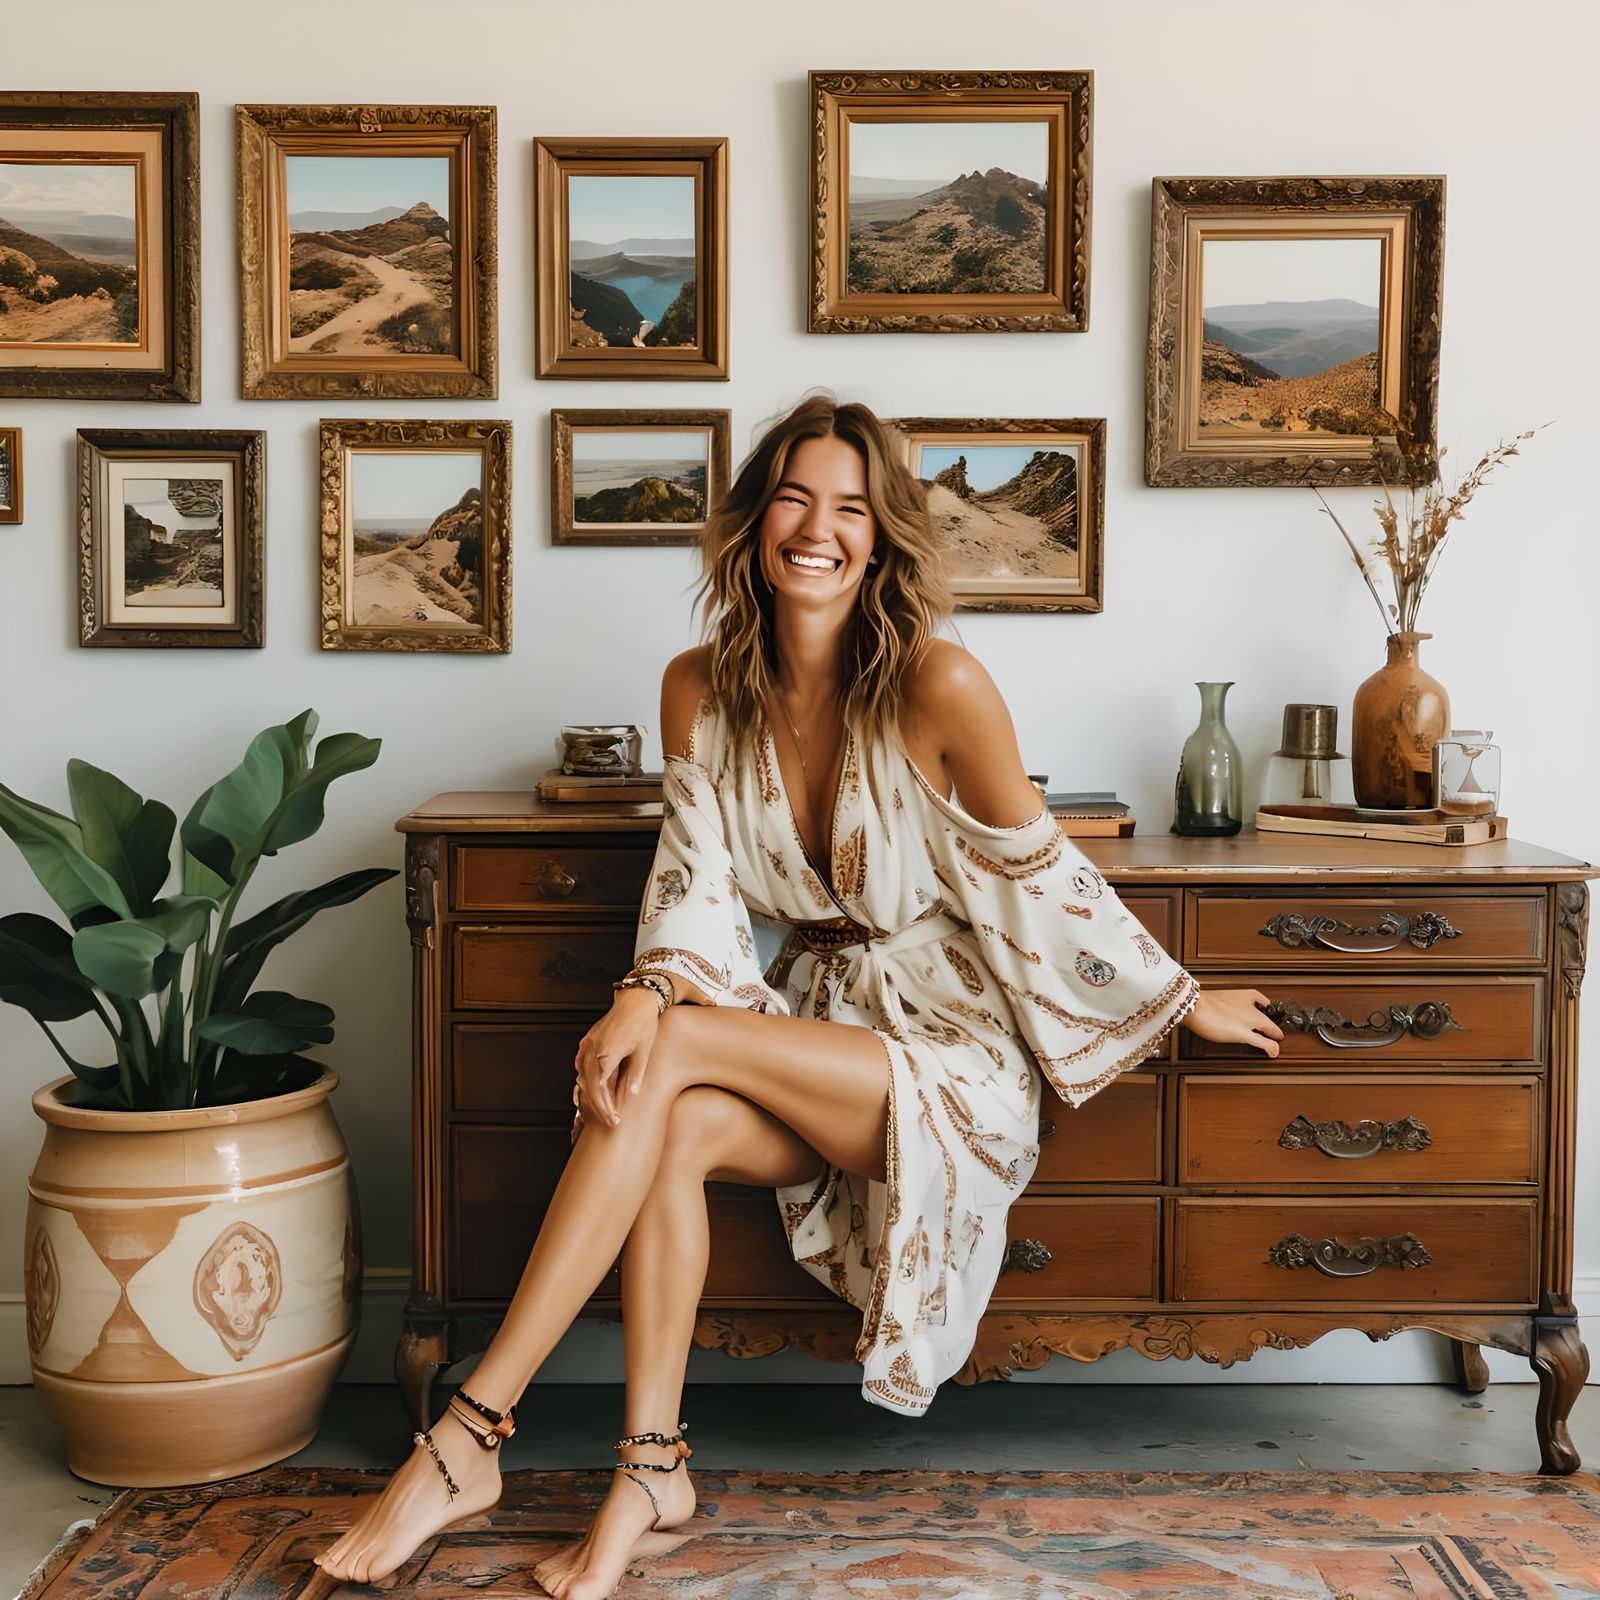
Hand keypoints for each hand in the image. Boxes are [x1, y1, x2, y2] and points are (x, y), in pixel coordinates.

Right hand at [575, 988, 661, 1125]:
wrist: (636, 1000)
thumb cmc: (643, 1024)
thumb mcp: (643, 1052)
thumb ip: (635, 1074)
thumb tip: (631, 1094)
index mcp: (607, 1053)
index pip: (600, 1089)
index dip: (606, 1107)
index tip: (614, 1119)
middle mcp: (592, 1049)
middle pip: (589, 1086)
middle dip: (599, 1106)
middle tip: (610, 1120)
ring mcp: (587, 1044)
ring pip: (583, 1077)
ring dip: (592, 1094)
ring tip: (604, 1108)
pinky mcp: (587, 1040)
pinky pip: (582, 1065)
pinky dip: (587, 1079)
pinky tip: (595, 1088)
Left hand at [1185, 988, 1283, 1057]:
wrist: (1194, 1005)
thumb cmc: (1215, 1021)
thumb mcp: (1241, 1037)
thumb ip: (1261, 1042)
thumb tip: (1277, 1050)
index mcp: (1257, 1017)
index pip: (1274, 1029)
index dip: (1276, 1037)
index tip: (1278, 1041)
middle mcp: (1251, 1006)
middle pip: (1266, 1018)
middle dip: (1269, 1026)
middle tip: (1272, 1033)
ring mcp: (1240, 999)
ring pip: (1257, 1007)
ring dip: (1261, 1014)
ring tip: (1263, 1020)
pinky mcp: (1230, 995)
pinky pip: (1246, 999)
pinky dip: (1251, 1003)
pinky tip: (1246, 1005)